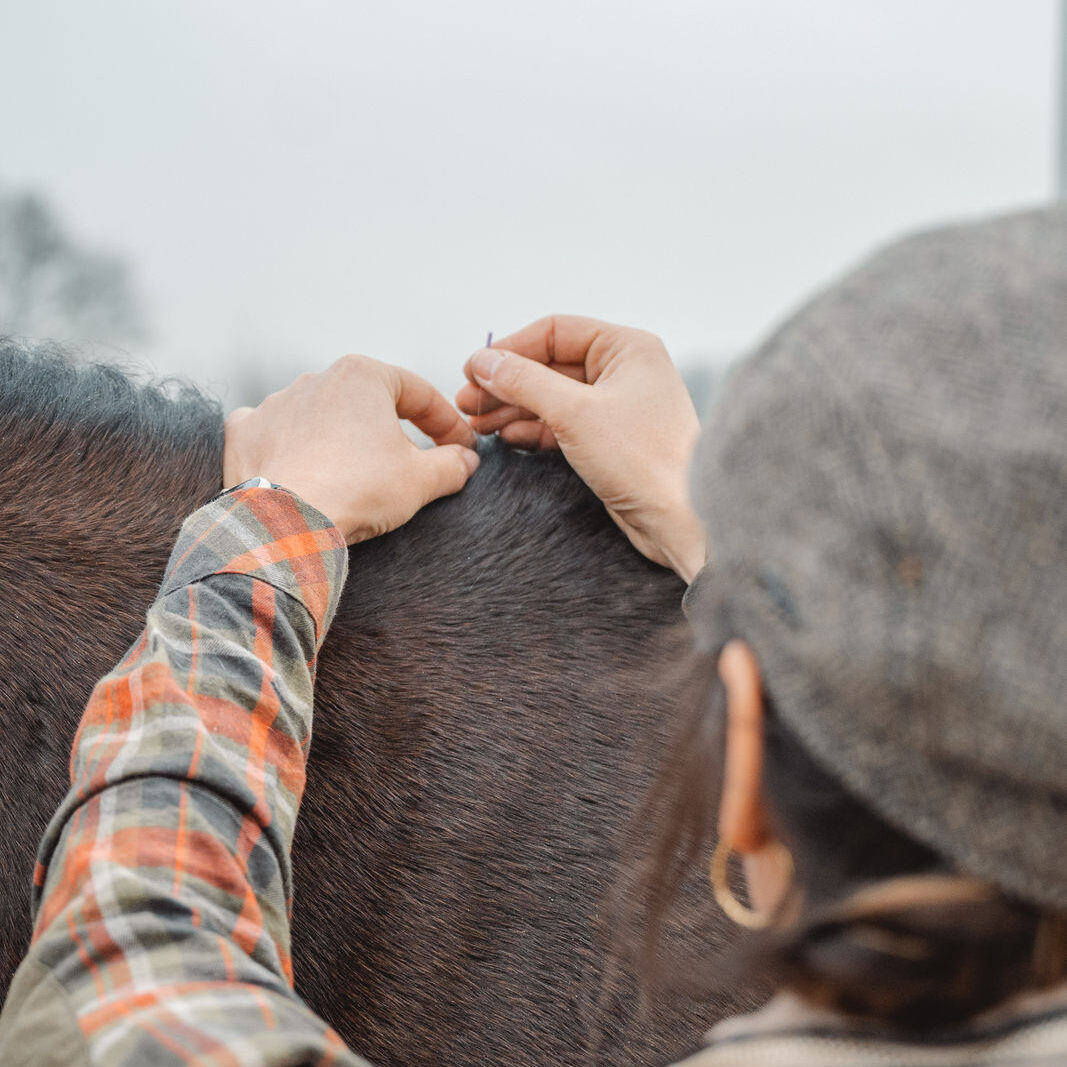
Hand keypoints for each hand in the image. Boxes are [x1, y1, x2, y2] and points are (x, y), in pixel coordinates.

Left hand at [225, 355, 478, 543]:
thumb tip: (464, 461)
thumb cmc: (354, 490)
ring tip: (357, 475)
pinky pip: (274, 433)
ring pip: (322, 416)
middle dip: (393, 431)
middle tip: (413, 464)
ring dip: (343, 439)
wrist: (287, 522)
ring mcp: (276, 404)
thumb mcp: (420, 480)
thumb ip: (451, 465)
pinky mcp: (247, 433)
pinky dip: (291, 447)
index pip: (419, 394)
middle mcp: (316, 379)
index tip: (461, 448)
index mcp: (363, 376)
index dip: (447, 423)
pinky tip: (303, 467)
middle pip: (369, 403)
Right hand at [456, 315, 704, 580]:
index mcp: (627, 348)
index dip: (510, 349)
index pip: (555, 331)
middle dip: (507, 383)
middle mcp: (624, 371)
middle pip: (550, 365)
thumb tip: (485, 361)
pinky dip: (533, 429)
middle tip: (467, 401)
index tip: (474, 369)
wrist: (680, 519)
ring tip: (477, 422)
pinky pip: (562, 425)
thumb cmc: (645, 460)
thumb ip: (525, 382)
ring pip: (553, 397)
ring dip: (513, 408)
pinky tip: (506, 437)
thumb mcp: (574, 413)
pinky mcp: (610, 441)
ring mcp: (617, 407)